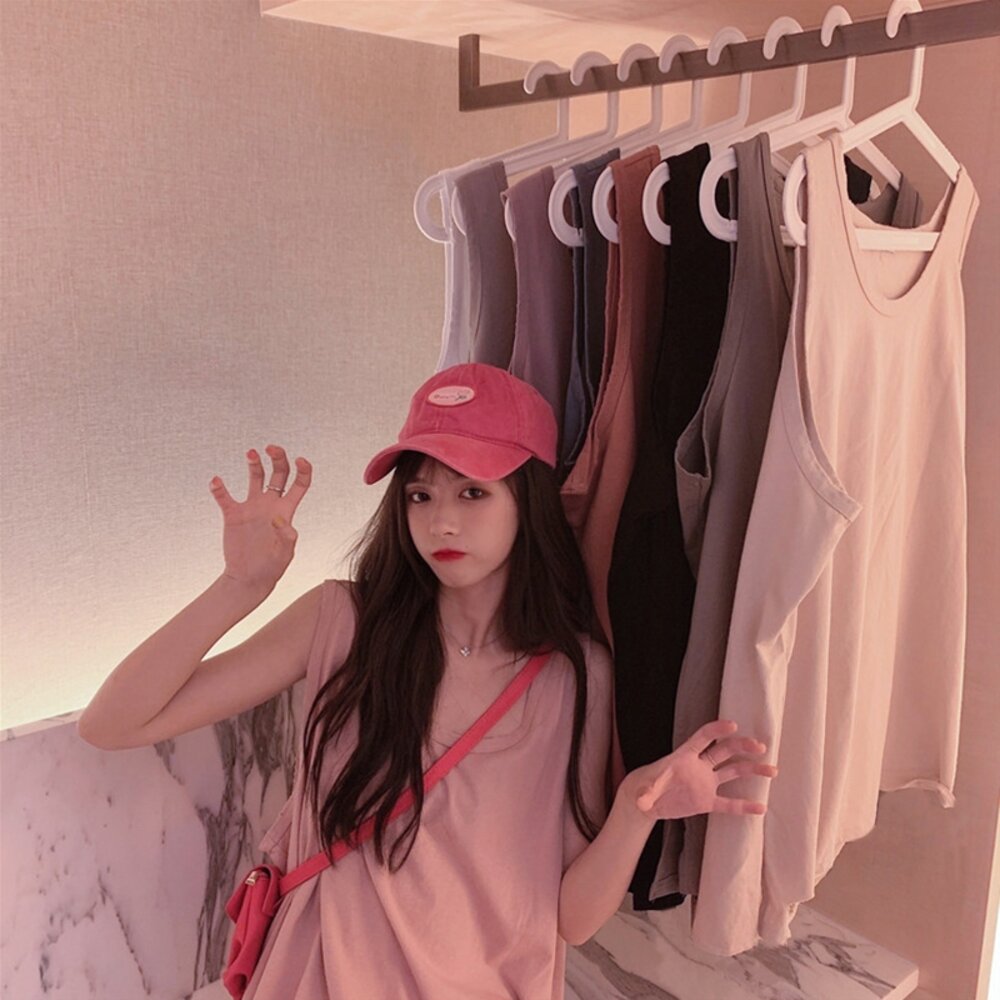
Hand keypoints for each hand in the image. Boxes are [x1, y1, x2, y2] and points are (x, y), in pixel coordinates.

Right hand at [209, 445, 311, 594]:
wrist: (248, 578)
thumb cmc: (271, 567)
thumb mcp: (285, 554)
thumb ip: (286, 536)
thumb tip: (278, 517)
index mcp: (286, 511)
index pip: (300, 484)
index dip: (303, 469)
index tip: (300, 459)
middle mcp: (270, 504)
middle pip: (278, 473)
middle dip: (278, 458)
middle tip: (271, 448)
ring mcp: (251, 508)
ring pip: (255, 477)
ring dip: (254, 463)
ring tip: (251, 453)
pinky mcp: (233, 515)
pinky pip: (225, 497)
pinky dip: (219, 488)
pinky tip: (216, 481)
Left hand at [621, 720, 776, 821]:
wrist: (646, 801)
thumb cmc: (645, 786)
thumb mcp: (645, 788)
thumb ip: (647, 793)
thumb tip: (642, 801)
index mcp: (685, 756)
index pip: (703, 737)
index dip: (717, 730)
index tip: (732, 725)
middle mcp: (700, 766)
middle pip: (724, 751)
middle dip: (742, 747)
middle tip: (760, 747)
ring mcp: (705, 783)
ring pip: (733, 772)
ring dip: (752, 770)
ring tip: (772, 770)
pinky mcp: (707, 801)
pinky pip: (729, 803)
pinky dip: (744, 806)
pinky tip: (761, 808)